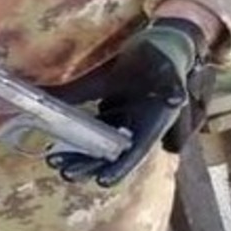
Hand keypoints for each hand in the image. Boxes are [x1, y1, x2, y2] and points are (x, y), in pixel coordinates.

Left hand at [48, 19, 212, 187]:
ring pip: (98, 145)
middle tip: (66, 173)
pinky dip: (76, 136)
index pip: (136, 153)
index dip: (120, 167)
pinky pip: (92, 129)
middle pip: (111, 155)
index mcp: (153, 125)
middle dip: (89, 166)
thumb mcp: (165, 74)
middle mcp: (137, 129)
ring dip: (79, 154)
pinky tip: (56, 141)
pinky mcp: (111, 112)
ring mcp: (122, 122)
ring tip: (53, 160)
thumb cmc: (164, 62)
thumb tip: (176, 99)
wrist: (160, 48)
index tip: (102, 182)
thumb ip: (171, 87)